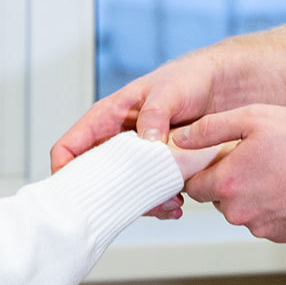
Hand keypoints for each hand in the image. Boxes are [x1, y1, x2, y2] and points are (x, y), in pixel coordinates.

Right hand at [53, 54, 221, 220]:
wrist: (222, 87)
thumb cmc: (188, 79)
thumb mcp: (169, 91)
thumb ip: (155, 113)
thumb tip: (146, 141)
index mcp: (107, 118)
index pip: (69, 146)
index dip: (64, 170)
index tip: (73, 192)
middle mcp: (117, 141)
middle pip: (94, 178)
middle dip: (109, 197)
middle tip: (132, 206)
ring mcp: (137, 158)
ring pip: (123, 191)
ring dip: (142, 204)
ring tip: (169, 203)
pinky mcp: (158, 170)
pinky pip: (149, 193)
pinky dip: (161, 204)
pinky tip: (177, 203)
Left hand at [173, 105, 285, 242]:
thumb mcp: (255, 118)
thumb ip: (210, 129)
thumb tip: (181, 138)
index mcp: (228, 183)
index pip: (191, 184)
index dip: (200, 169)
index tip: (213, 158)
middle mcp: (239, 211)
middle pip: (215, 198)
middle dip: (226, 180)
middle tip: (250, 158)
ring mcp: (260, 226)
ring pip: (239, 210)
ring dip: (248, 193)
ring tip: (273, 170)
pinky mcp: (279, 235)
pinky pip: (261, 220)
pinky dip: (268, 206)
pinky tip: (285, 186)